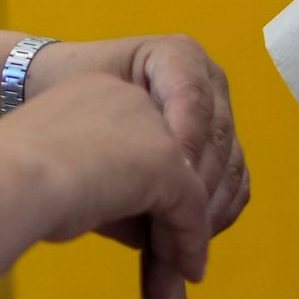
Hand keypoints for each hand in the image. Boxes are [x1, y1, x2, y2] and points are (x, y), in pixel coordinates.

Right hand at [0, 74, 212, 283]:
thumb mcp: (57, 168)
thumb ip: (101, 184)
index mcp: (96, 92)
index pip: (135, 141)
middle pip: (166, 162)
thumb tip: (142, 230)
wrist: (6, 179)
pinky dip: (189, 244)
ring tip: (172, 275)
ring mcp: (152, 129)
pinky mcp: (168, 164)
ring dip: (182, 235)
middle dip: (169, 212)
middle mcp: (129, 100)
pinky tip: (184, 272)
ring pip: (183, 189)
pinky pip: (191, 211)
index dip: (141, 186)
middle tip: (165, 257)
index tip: (137, 227)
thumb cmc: (10, 180)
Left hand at [32, 35, 251, 236]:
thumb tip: (147, 200)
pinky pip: (235, 181)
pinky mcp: (226, 146)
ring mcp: (222, 113)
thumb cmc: (70, 93)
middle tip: (176, 228)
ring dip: (210, 209)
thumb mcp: (90, 104)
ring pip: (230, 164)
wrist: (63, 90)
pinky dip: (218, 212)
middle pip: (216, 137)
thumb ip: (123, 142)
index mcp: (178, 55)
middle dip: (196, 187)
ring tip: (182, 243)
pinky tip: (194, 237)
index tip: (166, 182)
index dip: (183, 143)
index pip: (191, 99)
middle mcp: (209, 79)